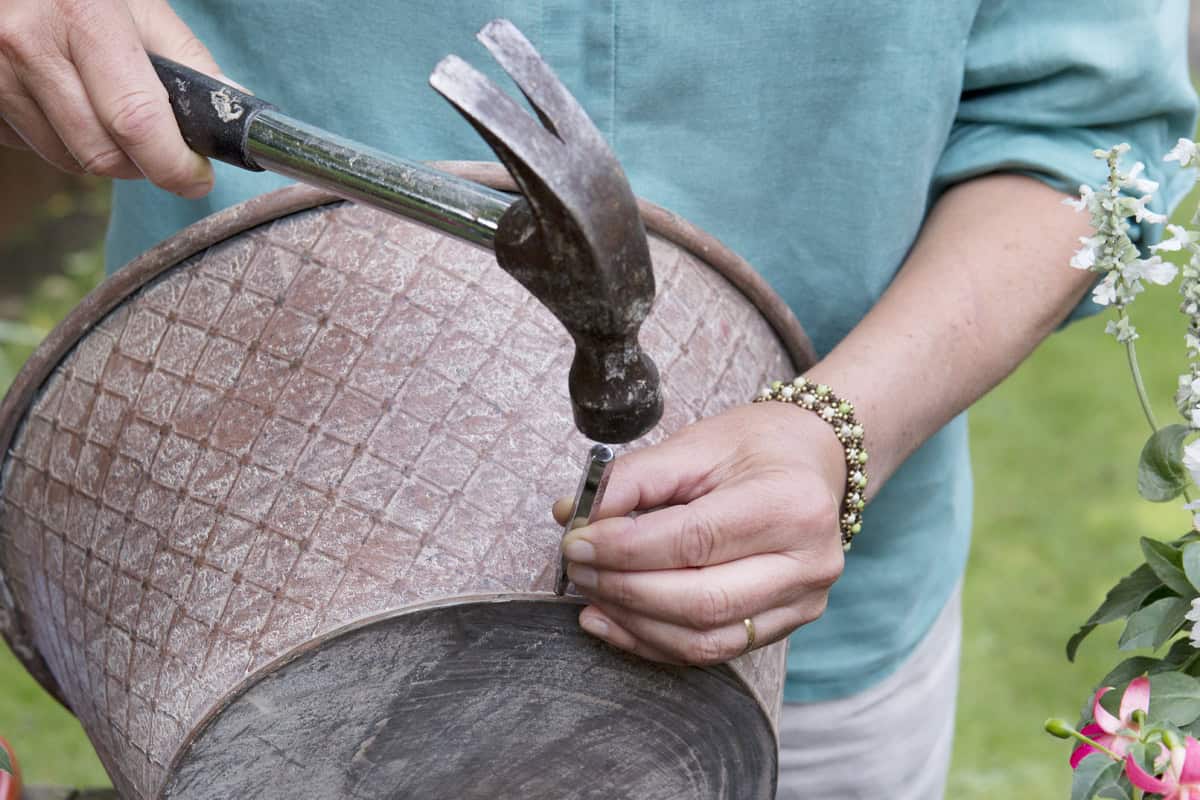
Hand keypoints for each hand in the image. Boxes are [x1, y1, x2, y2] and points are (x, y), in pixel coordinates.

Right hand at [0, 0, 219, 195]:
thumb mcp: (138, 3)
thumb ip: (186, 58)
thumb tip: (233, 112)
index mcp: (82, 18)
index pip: (137, 122)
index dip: (174, 164)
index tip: (197, 177)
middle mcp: (29, 46)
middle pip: (102, 154)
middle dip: (145, 165)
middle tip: (163, 150)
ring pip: (69, 160)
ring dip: (105, 155)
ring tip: (112, 115)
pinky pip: (34, 148)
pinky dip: (63, 141)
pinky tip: (66, 104)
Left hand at [554, 401, 846, 665]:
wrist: (814, 461)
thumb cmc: (755, 447)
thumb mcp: (695, 444)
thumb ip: (633, 480)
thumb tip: (571, 516)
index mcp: (790, 503)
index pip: (694, 540)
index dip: (626, 548)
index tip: (577, 541)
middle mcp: (808, 562)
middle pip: (701, 600)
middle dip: (624, 588)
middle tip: (578, 568)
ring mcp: (803, 602)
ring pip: (704, 638)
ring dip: (633, 622)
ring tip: (590, 593)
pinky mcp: (788, 625)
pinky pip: (712, 651)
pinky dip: (653, 642)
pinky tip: (612, 621)